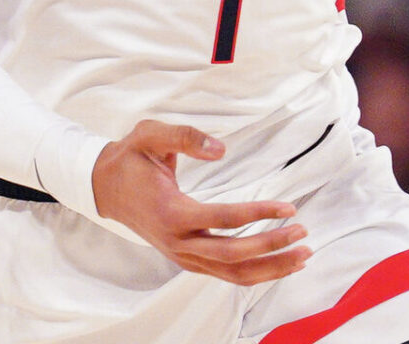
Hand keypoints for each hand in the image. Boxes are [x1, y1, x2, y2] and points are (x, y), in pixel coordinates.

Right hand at [92, 120, 309, 284]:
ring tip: (303, 255)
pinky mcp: (187, 259)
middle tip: (304, 233)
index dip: (258, 215)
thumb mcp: (150, 135)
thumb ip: (184, 136)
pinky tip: (279, 263)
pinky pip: (225, 273)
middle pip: (232, 256)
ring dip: (270, 267)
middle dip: (272, 247)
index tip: (288, 208)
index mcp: (170, 212)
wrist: (104, 187)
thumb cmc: (130, 159)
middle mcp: (177, 242)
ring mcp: (182, 255)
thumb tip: (221, 149)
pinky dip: (255, 272)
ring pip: (231, 273)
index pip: (222, 219)